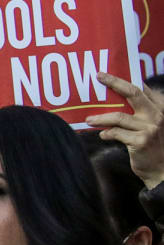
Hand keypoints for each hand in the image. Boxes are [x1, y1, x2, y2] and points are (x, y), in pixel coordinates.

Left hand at [87, 72, 163, 187]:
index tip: (105, 75)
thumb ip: (140, 112)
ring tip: (88, 120)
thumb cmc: (153, 146)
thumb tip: (113, 100)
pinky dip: (106, 133)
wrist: (162, 170)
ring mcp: (150, 127)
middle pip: (133, 93)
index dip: (123, 80)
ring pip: (119, 116)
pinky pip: (116, 133)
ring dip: (100, 118)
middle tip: (99, 78)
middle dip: (114, 83)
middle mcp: (158, 115)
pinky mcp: (141, 141)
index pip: (141, 88)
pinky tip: (103, 135)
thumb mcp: (151, 125)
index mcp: (160, 107)